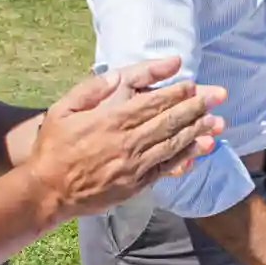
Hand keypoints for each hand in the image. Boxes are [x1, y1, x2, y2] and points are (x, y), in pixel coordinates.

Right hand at [26, 56, 226, 222]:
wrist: (47, 190)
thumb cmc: (54, 145)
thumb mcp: (65, 107)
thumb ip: (94, 88)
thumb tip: (119, 75)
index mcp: (111, 120)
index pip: (152, 102)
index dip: (176, 92)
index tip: (193, 84)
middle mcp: (127, 142)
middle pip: (169, 121)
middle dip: (197, 106)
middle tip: (218, 96)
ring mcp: (133, 165)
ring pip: (173, 144)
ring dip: (198, 131)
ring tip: (218, 121)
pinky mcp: (135, 184)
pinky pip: (166, 168)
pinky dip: (186, 157)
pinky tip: (201, 148)